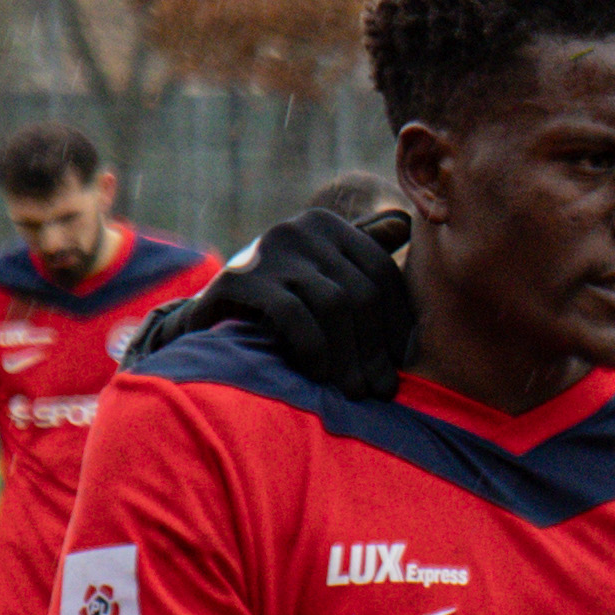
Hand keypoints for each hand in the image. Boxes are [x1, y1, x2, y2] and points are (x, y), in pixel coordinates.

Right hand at [192, 208, 413, 398]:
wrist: (208, 319)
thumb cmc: (278, 300)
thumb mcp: (322, 274)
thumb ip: (361, 251)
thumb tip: (406, 222)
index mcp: (326, 225)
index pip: (380, 271)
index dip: (397, 320)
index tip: (404, 361)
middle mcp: (299, 228)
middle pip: (360, 291)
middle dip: (375, 347)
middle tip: (383, 389)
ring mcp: (268, 249)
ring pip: (334, 304)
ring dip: (349, 356)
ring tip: (356, 392)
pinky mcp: (240, 278)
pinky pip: (294, 315)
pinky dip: (314, 348)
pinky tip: (320, 376)